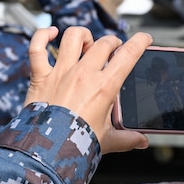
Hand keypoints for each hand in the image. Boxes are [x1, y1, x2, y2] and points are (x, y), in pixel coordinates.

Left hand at [26, 26, 151, 152]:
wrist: (47, 150)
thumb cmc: (77, 144)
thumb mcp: (107, 140)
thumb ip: (127, 139)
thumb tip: (142, 141)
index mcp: (104, 87)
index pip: (128, 55)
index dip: (140, 42)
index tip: (145, 38)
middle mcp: (83, 74)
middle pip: (103, 43)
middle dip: (113, 43)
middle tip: (114, 49)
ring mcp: (60, 72)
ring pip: (73, 37)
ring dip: (84, 36)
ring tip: (87, 44)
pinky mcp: (40, 76)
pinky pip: (38, 47)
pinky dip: (43, 35)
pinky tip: (51, 33)